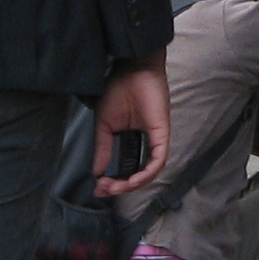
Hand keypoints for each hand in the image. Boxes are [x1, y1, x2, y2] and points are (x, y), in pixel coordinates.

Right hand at [94, 55, 170, 195]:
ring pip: (150, 173)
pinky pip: (158, 160)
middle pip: (138, 175)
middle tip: (105, 189)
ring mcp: (155, 140)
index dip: (113, 182)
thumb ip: (102, 148)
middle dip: (121, 187)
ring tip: (116, 187)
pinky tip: (133, 180)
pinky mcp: (162, 134)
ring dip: (132, 184)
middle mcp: (146, 144)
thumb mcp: (104, 125)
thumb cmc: (118, 91)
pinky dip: (147, 173)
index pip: (126, 170)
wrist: (130, 70)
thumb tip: (96, 171)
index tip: (98, 188)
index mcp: (132, 141)